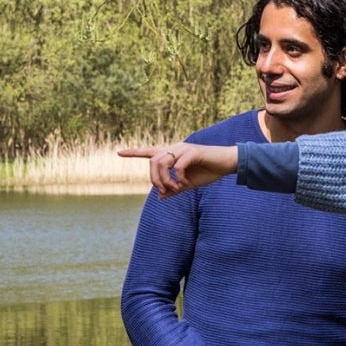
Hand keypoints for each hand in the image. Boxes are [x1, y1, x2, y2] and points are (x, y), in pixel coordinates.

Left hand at [118, 143, 237, 198]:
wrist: (226, 164)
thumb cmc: (208, 172)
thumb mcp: (188, 184)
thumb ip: (174, 189)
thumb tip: (159, 196)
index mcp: (172, 155)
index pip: (149, 152)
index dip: (134, 152)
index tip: (119, 152)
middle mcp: (175, 149)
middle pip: (153, 160)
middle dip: (154, 178)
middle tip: (163, 190)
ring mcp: (183, 149)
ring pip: (162, 162)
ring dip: (165, 179)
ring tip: (175, 189)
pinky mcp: (192, 152)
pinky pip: (178, 166)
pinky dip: (179, 178)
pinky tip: (185, 183)